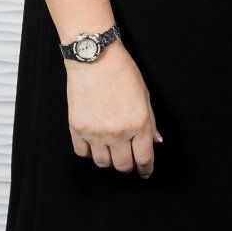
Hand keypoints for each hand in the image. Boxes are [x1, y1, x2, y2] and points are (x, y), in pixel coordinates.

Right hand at [66, 46, 161, 178]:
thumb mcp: (144, 96)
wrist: (95, 58)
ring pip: (103, 163)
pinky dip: (89, 151)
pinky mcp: (77, 128)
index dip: (146, 169)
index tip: (144, 172)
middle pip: (123, 166)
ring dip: (108, 159)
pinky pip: (82, 152)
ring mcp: (96, 132)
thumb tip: (154, 141)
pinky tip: (93, 143)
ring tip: (110, 149)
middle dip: (128, 166)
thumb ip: (150, 123)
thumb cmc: (122, 72)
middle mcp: (118, 132)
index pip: (144, 159)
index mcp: (139, 124)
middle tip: (128, 160)